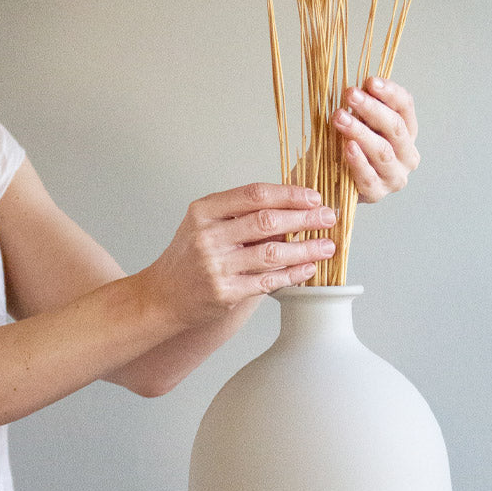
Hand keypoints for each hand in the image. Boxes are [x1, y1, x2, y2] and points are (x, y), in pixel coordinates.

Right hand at [143, 184, 335, 328]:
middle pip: (267, 221)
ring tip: (327, 245)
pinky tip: (309, 268)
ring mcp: (216, 266)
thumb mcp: (206, 223)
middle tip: (328, 217)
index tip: (313, 197)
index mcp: (204, 210)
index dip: (289, 194)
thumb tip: (293, 207)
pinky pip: (268, 281)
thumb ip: (241, 213)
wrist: (162, 296)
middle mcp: (208, 236)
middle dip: (304, 218)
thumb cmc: (190, 254)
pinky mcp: (225, 294)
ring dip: (305, 248)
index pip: (254, 194)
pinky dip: (293, 274)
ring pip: (272, 253)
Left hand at [332, 77, 419, 202]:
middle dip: (371, 108)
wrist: (328, 177)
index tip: (369, 80)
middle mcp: (408, 155)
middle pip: (395, 127)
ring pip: (382, 151)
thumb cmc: (345, 143)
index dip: (389, 92)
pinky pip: (368, 177)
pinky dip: (358, 161)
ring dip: (360, 131)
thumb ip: (361, 106)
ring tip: (340, 117)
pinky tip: (348, 147)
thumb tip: (360, 85)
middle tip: (350, 94)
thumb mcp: (356, 120)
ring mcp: (394, 177)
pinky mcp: (377, 194)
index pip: (405, 106)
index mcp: (407, 131)